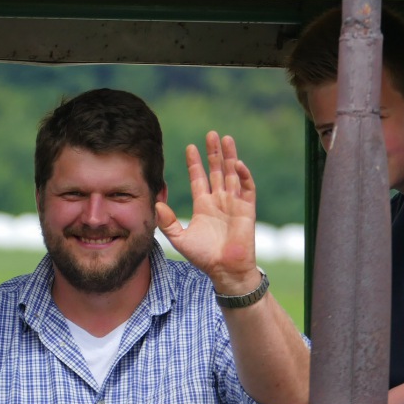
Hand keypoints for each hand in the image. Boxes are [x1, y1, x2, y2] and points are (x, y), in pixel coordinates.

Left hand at [156, 132, 258, 292]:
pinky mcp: (247, 210)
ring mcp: (234, 204)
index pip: (198, 178)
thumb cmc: (203, 257)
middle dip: (213, 153)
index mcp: (203, 205)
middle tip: (211, 134)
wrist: (224, 270)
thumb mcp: (180, 238)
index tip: (190, 147)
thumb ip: (167, 222)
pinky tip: (238, 164)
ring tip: (226, 138)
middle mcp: (219, 201)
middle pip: (216, 171)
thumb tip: (155, 204)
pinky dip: (244, 176)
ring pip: (232, 174)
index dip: (195, 163)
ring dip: (229, 157)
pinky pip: (247, 189)